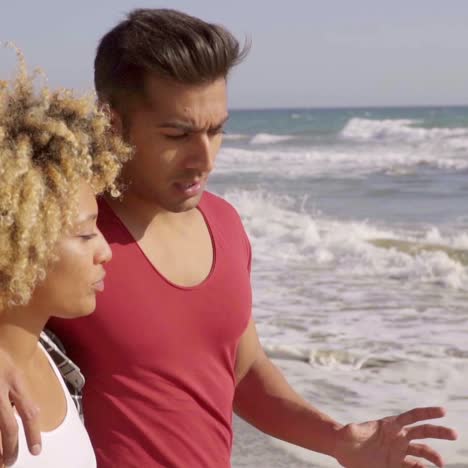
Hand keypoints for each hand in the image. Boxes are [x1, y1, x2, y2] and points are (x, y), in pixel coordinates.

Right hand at [0, 347, 40, 465]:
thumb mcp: (12, 370)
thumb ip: (18, 391)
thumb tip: (28, 415)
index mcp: (15, 380)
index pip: (29, 411)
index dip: (33, 433)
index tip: (36, 451)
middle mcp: (0, 387)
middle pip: (7, 426)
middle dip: (10, 448)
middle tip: (10, 462)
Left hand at [334, 407, 457, 467]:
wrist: (345, 449)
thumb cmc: (348, 436)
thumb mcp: (350, 431)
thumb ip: (353, 430)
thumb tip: (350, 430)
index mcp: (391, 425)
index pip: (412, 416)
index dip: (427, 413)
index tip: (443, 411)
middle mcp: (398, 438)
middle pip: (423, 433)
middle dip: (439, 432)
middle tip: (454, 434)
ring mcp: (398, 452)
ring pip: (422, 453)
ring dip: (433, 457)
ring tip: (441, 465)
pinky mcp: (395, 466)